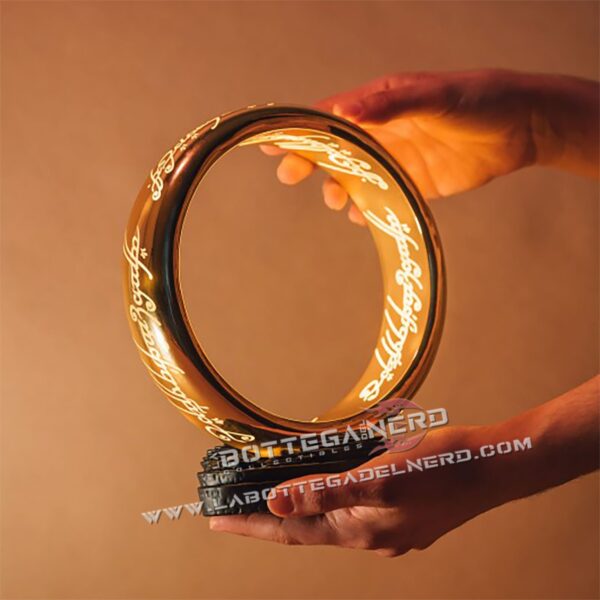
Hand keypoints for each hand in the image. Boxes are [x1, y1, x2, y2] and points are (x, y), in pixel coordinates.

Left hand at [210, 426, 489, 556]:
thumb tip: (278, 505)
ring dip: (302, 504)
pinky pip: (353, 503)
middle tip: (235, 507)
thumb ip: (327, 492)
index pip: (292, 531)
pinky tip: (326, 480)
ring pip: (331, 514)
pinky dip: (332, 493)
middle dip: (270, 517)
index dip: (252, 527)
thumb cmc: (443, 466)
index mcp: (362, 530)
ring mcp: (387, 524)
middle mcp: (371, 533)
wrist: (494, 465)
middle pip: (308, 526)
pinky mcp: (400, 508)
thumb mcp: (381, 477)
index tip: (216, 523)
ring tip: (272, 493)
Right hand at [261, 69, 598, 223]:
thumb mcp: (432, 96)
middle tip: (291, 177)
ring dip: (339, 189)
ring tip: (336, 200)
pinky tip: (363, 218)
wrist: (520, 127)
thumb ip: (388, 104)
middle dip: (310, 163)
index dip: (300, 130)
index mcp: (379, 104)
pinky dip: (369, 210)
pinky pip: (382, 199)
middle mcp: (383, 132)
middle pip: (335, 150)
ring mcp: (396, 159)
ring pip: (355, 178)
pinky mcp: (413, 183)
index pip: (330, 116)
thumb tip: (344, 110)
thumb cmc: (477, 99)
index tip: (274, 143)